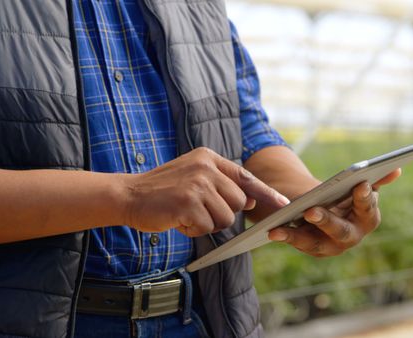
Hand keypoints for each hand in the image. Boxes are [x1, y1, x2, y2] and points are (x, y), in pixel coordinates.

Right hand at [124, 147, 289, 236]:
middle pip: (239, 203)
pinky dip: (193, 230)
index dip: (267, 193)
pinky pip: (207, 227)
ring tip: (186, 214)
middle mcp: (206, 167)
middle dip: (222, 214)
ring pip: (226, 218)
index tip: (284, 205)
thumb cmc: (162, 190)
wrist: (128, 195)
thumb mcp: (194, 176)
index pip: (246, 177)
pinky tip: (177, 219)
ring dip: (207, 223)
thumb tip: (252, 198)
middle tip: (198, 211)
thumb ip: (222, 184)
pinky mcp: (188, 202)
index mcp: (209, 158)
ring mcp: (197, 184)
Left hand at [268, 169, 401, 256]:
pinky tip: (272, 231)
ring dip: (297, 236)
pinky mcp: (313, 249)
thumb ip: (374, 179)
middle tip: (311, 211)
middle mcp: (352, 236)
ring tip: (279, 228)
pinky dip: (285, 237)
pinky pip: (298, 244)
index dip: (365, 199)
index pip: (368, 210)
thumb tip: (397, 169)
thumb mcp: (353, 184)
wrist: (324, 206)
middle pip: (341, 231)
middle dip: (326, 221)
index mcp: (367, 218)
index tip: (360, 185)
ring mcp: (332, 246)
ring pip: (315, 243)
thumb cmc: (342, 193)